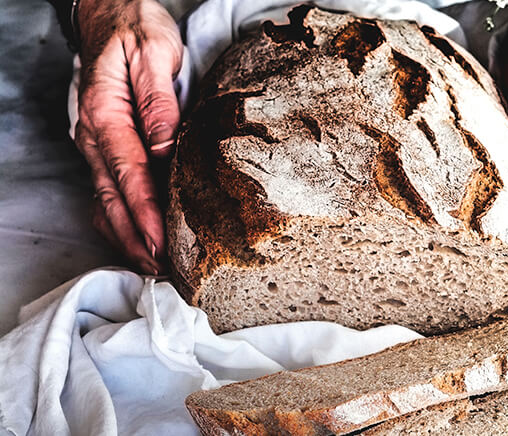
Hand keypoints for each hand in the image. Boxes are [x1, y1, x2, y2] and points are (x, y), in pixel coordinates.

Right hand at [74, 0, 182, 272]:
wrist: (108, 16)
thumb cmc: (134, 30)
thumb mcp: (154, 53)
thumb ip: (159, 101)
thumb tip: (166, 146)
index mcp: (107, 114)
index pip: (130, 172)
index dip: (145, 211)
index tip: (160, 242)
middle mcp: (95, 135)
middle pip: (113, 198)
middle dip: (136, 238)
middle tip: (160, 271)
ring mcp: (96, 144)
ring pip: (107, 200)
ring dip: (127, 236)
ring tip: (153, 266)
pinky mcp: (104, 146)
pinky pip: (107, 191)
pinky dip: (121, 219)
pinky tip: (137, 238)